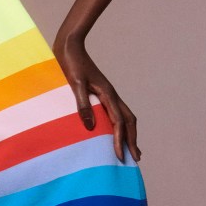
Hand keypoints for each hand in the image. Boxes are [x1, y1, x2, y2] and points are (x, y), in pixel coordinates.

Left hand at [53, 36, 139, 161]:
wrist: (69, 47)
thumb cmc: (71, 64)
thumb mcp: (75, 84)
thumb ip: (82, 105)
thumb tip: (90, 127)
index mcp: (107, 95)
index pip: (118, 123)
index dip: (120, 141)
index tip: (119, 158)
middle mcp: (111, 95)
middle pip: (129, 121)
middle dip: (132, 140)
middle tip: (136, 158)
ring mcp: (108, 94)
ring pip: (126, 117)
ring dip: (130, 133)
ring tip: (132, 149)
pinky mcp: (101, 93)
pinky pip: (116, 112)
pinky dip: (120, 125)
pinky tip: (115, 131)